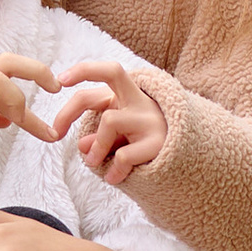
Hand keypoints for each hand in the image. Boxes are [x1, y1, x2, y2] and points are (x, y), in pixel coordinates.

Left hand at [61, 57, 170, 185]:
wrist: (194, 164)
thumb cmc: (151, 146)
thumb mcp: (123, 139)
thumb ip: (101, 136)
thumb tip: (80, 145)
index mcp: (130, 95)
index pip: (105, 73)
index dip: (81, 72)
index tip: (59, 80)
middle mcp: (141, 100)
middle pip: (112, 73)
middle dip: (80, 93)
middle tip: (56, 130)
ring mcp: (151, 119)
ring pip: (110, 121)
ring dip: (95, 146)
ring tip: (92, 163)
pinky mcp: (159, 143)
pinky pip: (124, 154)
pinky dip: (113, 168)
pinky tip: (113, 178)